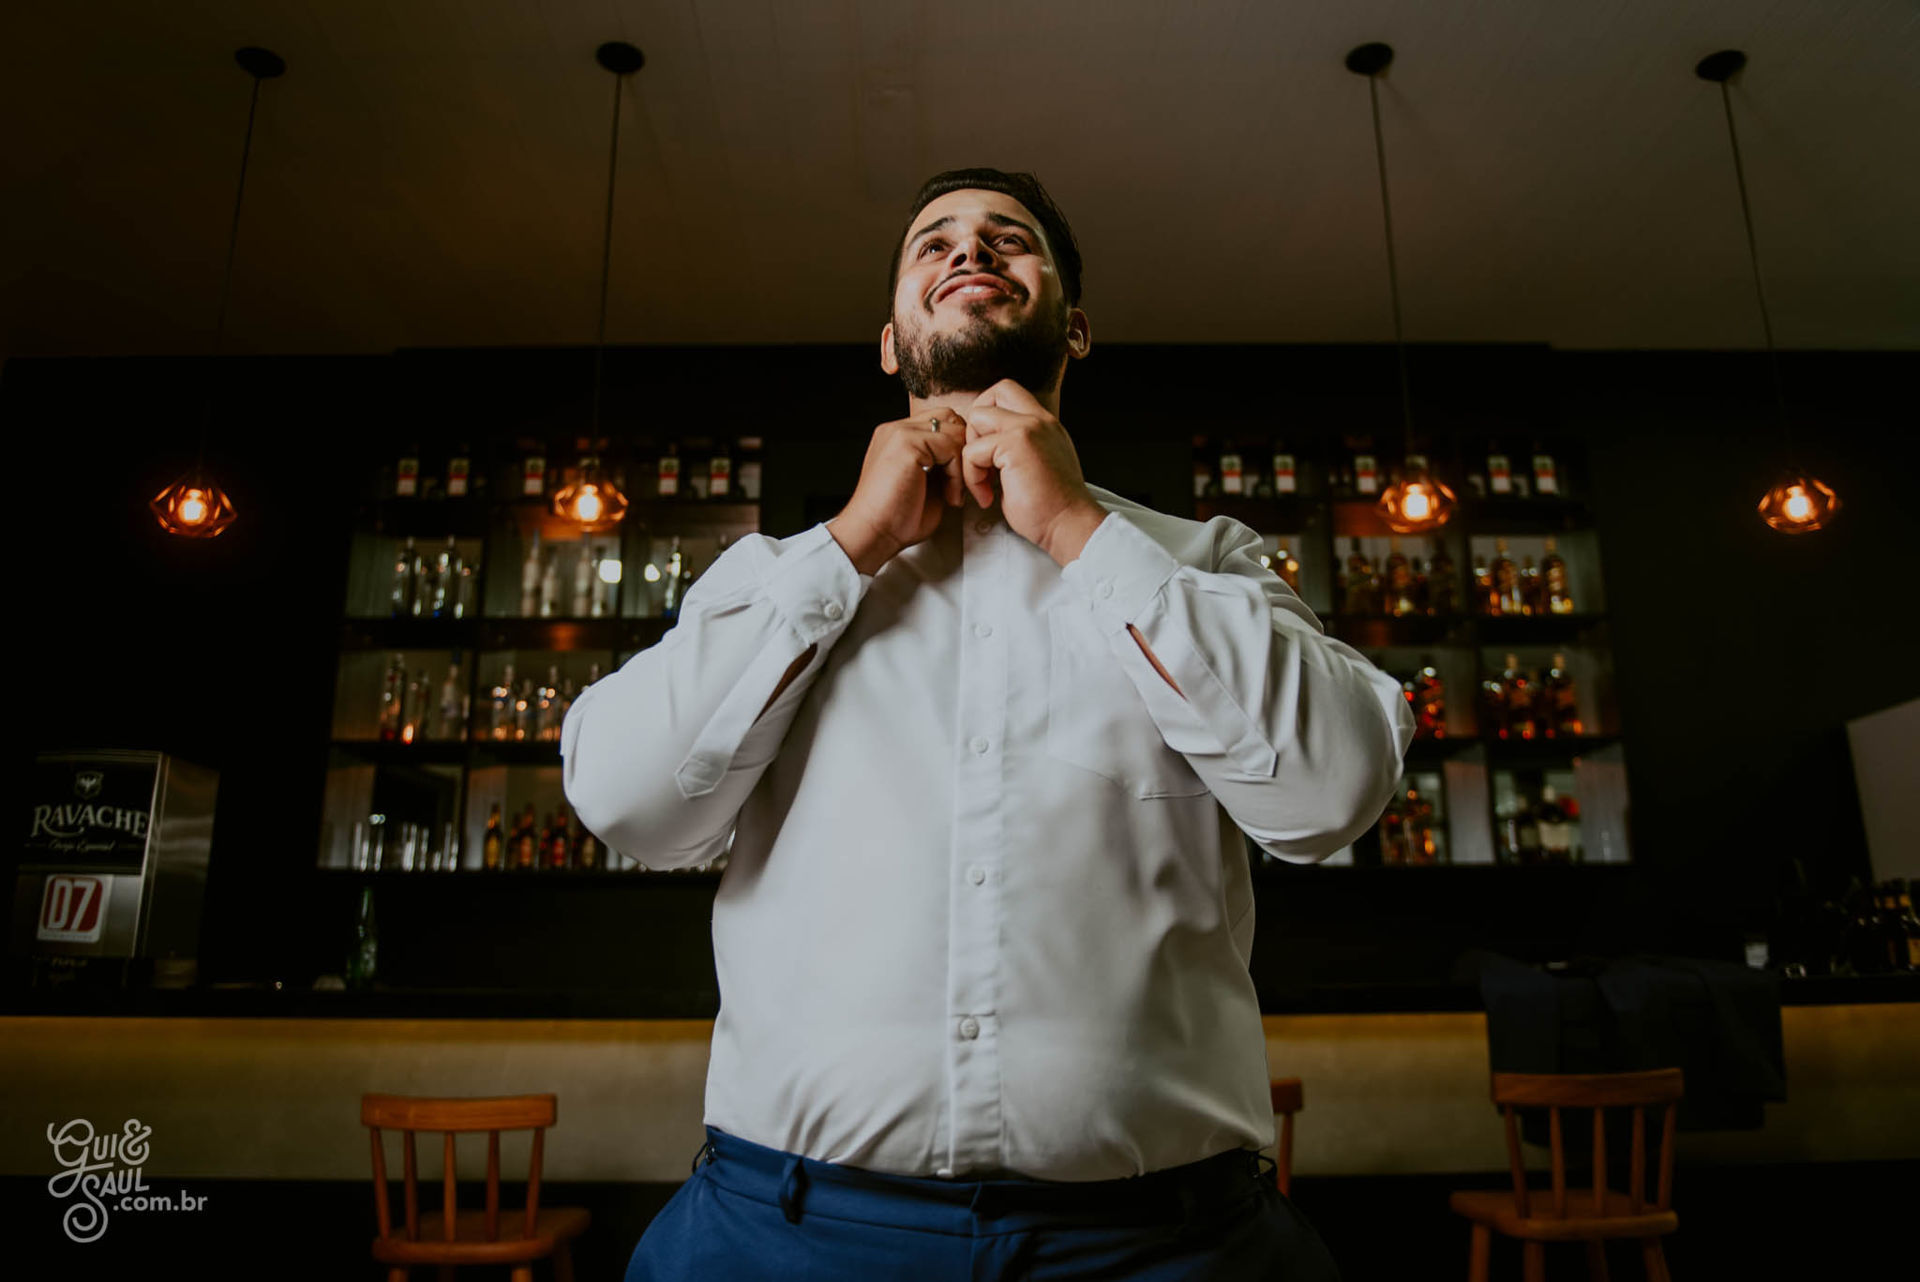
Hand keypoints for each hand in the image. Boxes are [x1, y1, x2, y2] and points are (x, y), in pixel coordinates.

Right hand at [827, 412, 967, 574]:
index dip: (959, 448)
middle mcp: (896, 429)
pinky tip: (950, 497)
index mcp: (898, 437)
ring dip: (963, 465)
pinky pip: (950, 447)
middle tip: (964, 483)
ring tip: (954, 494)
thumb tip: (969, 459)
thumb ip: (943, 464)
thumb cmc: (896, 519)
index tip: (962, 481)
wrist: (873, 534)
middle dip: (965, 448)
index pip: (942, 422)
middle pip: (951, 418)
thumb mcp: (927, 484)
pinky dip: (958, 474)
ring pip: (954, 430)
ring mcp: (899, 433)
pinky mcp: (906, 443)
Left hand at [959, 380, 1106, 564]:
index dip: (990, 414)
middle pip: (994, 393)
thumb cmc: (1052, 507)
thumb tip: (986, 449)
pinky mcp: (1015, 444)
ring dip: (971, 452)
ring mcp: (1028, 428)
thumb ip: (1017, 449)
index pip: (1010, 394)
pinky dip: (972, 477)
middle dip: (976, 423)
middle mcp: (1039, 420)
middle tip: (981, 458)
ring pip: (977, 418)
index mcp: (1045, 425)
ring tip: (984, 483)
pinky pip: (973, 451)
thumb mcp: (1037, 466)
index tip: (988, 450)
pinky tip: (988, 497)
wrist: (1070, 524)